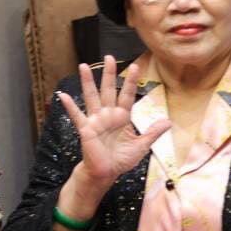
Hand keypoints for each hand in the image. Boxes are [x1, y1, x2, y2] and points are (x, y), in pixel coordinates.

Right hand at [59, 55, 169, 193]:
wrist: (106, 173)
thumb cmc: (121, 159)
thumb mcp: (141, 146)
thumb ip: (152, 133)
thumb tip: (168, 122)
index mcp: (122, 117)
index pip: (127, 95)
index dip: (131, 82)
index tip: (136, 66)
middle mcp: (108, 114)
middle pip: (108, 90)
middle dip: (109, 74)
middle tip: (109, 57)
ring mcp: (95, 120)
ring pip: (91, 96)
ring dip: (88, 82)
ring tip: (84, 66)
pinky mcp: (85, 129)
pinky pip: (76, 115)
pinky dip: (69, 106)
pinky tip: (62, 96)